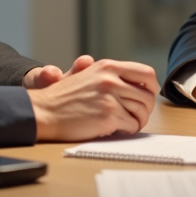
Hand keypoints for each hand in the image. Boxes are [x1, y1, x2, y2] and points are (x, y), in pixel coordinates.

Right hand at [27, 59, 159, 140]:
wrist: (44, 111)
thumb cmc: (65, 98)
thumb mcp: (89, 76)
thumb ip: (113, 77)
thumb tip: (140, 86)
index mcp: (108, 67)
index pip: (146, 74)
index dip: (152, 88)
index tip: (147, 96)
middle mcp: (111, 79)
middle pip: (147, 96)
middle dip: (146, 109)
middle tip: (136, 116)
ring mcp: (110, 97)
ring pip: (142, 111)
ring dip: (137, 121)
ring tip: (126, 124)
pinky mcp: (107, 116)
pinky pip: (131, 126)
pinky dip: (127, 130)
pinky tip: (115, 129)